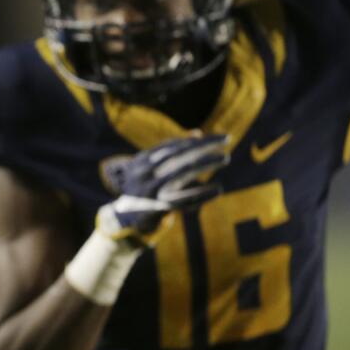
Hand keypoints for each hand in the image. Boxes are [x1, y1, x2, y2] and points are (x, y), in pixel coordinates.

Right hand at [98, 133, 228, 245]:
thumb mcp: (149, 166)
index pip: (173, 145)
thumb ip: (171, 150)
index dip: (198, 140)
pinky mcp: (158, 208)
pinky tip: (217, 190)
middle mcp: (144, 173)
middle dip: (203, 146)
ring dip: (204, 164)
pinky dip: (201, 194)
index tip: (222, 137)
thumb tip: (198, 133)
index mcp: (142, 160)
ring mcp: (151, 190)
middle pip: (178, 155)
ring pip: (181, 173)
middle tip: (227, 139)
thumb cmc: (142, 186)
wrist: (123, 217)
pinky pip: (183, 200)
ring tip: (224, 158)